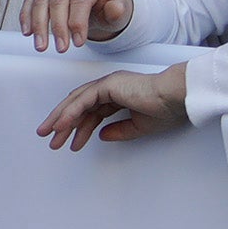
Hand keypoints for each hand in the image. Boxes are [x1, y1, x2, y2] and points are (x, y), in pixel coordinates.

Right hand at [19, 0, 131, 51]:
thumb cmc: (110, 5)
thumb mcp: (121, 8)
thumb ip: (119, 10)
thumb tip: (114, 9)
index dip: (77, 22)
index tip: (78, 43)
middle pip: (58, 0)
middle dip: (57, 27)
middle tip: (61, 48)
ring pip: (41, 1)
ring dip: (38, 25)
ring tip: (41, 46)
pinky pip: (30, 1)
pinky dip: (26, 16)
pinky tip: (28, 32)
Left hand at [37, 61, 190, 148]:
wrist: (177, 98)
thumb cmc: (166, 110)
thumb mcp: (139, 127)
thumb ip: (119, 131)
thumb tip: (101, 137)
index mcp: (118, 95)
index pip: (91, 113)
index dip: (79, 128)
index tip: (70, 143)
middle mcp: (109, 88)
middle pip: (79, 106)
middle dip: (63, 123)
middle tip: (50, 139)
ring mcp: (107, 84)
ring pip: (76, 102)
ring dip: (62, 119)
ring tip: (50, 135)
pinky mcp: (107, 85)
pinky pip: (83, 100)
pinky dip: (70, 112)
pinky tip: (61, 125)